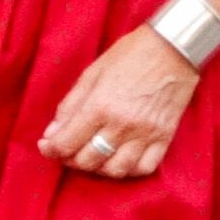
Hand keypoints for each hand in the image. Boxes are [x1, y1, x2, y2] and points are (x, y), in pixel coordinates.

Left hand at [38, 24, 201, 180]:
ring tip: (92, 155)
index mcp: (99, 106)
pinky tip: (119, 158)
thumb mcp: (92, 73)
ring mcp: (145, 134)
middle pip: (88, 161)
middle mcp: (122, 125)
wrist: (173, 49)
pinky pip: (144, 168)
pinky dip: (128, 170)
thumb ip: (70, 105)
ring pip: (115, 170)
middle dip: (71, 159)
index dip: (51, 150)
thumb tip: (52, 132)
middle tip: (68, 149)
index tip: (46, 146)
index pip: (67, 143)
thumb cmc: (130, 55)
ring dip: (98, 168)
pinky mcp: (164, 138)